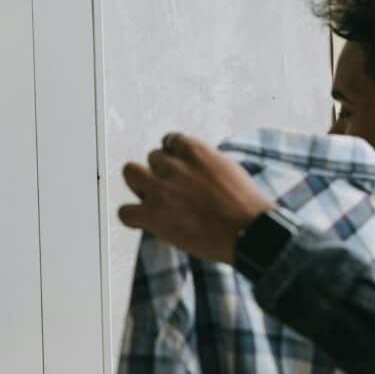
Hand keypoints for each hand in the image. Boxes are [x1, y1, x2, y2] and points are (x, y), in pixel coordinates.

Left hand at [119, 133, 274, 263]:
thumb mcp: (228, 168)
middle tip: (172, 192)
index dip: (174, 158)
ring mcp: (160, 189)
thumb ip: (205, 162)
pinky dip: (132, 217)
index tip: (181, 172)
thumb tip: (194, 166)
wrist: (249, 232)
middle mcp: (173, 165)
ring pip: (130, 172)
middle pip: (152, 157)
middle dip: (160, 172)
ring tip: (155, 203)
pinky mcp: (153, 215)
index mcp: (194, 150)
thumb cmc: (245, 205)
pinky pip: (124, 212)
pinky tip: (145, 223)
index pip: (170, 141)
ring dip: (141, 186)